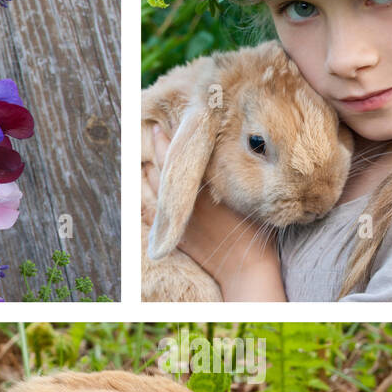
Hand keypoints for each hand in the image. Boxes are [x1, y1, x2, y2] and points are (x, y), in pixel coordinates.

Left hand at [147, 124, 286, 300]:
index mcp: (203, 185)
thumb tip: (225, 150)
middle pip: (162, 168)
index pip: (178, 156)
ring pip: (153, 188)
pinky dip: (143, 201)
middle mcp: (186, 198)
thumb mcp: (246, 192)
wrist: (245, 266)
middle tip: (154, 132)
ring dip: (148, 172)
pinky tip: (139, 194)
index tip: (161, 126)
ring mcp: (177, 216)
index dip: (167, 139)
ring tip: (146, 159)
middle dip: (157, 148)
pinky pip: (150, 214)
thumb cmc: (252, 228)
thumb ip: (231, 170)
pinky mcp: (175, 233)